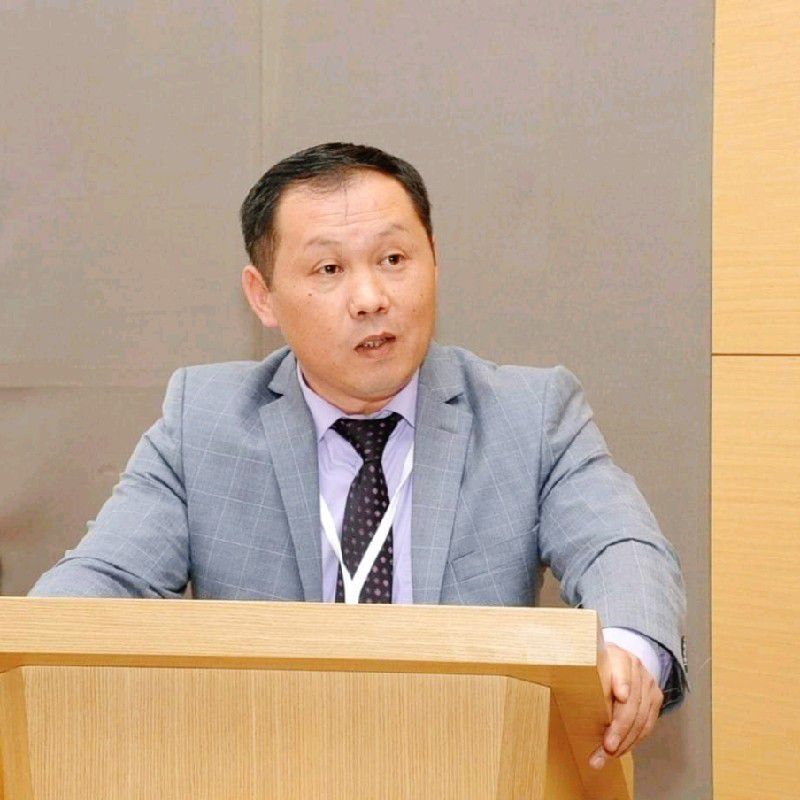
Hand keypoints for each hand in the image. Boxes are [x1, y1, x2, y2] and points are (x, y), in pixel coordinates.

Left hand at [589, 643, 662, 769]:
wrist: (617, 660)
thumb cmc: (594, 666)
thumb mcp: (586, 665)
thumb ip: (579, 674)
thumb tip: (554, 685)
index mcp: (615, 655)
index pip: (621, 668)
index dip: (622, 682)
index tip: (621, 696)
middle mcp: (635, 666)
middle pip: (632, 701)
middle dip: (620, 727)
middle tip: (607, 746)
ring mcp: (648, 682)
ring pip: (641, 718)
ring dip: (625, 742)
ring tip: (606, 756)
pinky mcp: (654, 698)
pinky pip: (646, 725)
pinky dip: (632, 742)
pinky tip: (618, 751)